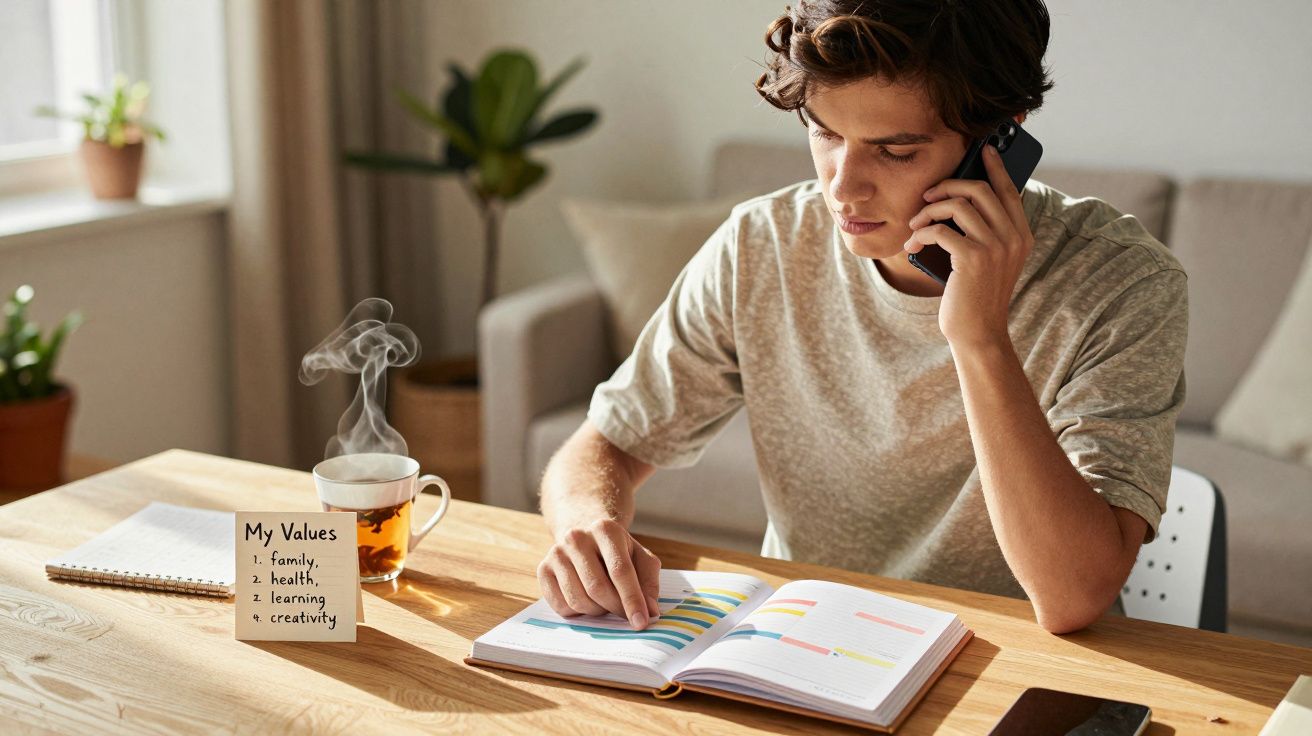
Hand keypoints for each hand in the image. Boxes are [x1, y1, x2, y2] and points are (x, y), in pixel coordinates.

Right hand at [537, 518, 661, 628]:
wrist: (586, 537)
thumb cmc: (618, 552)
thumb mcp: (640, 558)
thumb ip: (649, 583)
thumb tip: (650, 612)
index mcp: (606, 529)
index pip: (620, 570)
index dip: (632, 599)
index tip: (642, 622)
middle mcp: (577, 537)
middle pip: (597, 587)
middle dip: (615, 608)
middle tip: (625, 615)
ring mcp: (556, 553)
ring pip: (578, 599)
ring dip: (596, 611)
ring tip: (604, 602)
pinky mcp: (543, 569)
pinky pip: (561, 605)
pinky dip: (578, 612)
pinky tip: (586, 600)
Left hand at [903, 144, 1034, 349]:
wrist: (978, 333)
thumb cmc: (976, 296)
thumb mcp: (990, 261)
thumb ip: (986, 232)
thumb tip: (961, 200)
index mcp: (1022, 235)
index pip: (1009, 190)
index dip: (995, 167)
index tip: (984, 150)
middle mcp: (1013, 237)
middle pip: (980, 189)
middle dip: (947, 186)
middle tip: (927, 196)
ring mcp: (995, 247)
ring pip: (957, 205)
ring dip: (928, 211)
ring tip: (915, 225)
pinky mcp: (973, 258)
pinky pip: (939, 229)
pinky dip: (920, 233)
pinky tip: (912, 245)